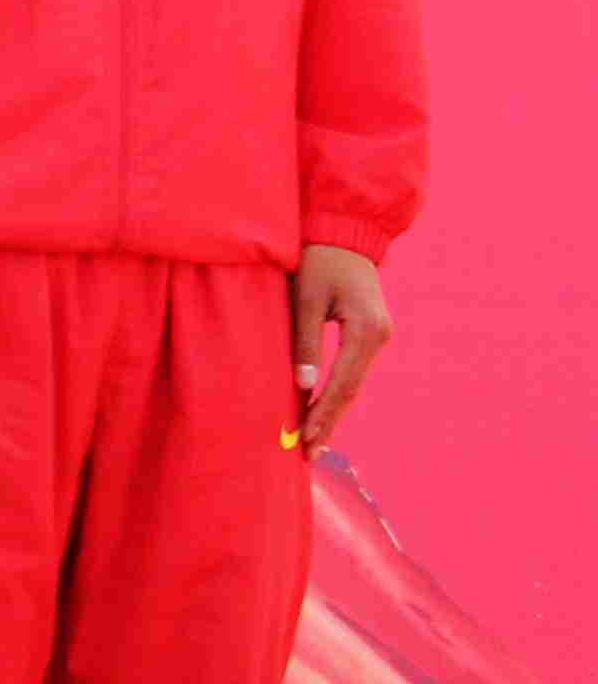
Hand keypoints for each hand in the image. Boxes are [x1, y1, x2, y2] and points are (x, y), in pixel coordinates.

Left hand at [292, 244, 392, 448]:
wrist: (344, 231)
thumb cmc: (319, 260)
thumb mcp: (305, 298)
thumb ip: (305, 341)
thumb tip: (304, 386)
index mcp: (367, 330)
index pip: (342, 383)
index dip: (323, 413)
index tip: (305, 438)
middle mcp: (380, 336)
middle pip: (352, 390)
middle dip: (330, 421)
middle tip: (308, 452)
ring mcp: (378, 335)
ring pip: (354, 383)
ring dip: (334, 410)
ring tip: (314, 440)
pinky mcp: (370, 332)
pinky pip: (353, 370)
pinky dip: (337, 392)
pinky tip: (322, 409)